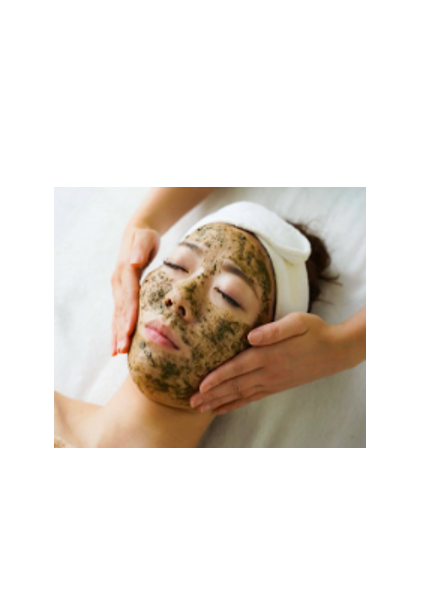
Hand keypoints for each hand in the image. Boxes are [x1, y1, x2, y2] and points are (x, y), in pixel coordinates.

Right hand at [111, 226, 159, 354]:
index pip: (128, 297)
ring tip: (118, 353)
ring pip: (117, 315)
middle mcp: (118, 283)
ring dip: (117, 334)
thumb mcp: (145, 238)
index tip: (128, 331)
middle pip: (121, 310)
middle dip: (121, 331)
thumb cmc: (145, 236)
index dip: (128, 314)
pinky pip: (118, 314)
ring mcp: (118, 289)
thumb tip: (134, 262)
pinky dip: (116, 329)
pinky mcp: (121, 293)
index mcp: (124, 272)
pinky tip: (117, 345)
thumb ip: (140, 249)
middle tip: (123, 350)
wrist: (136, 232)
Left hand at [190, 312, 351, 414]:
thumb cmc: (314, 331)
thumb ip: (274, 329)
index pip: (238, 368)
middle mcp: (269, 372)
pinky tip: (223, 408)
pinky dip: (235, 404)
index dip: (218, 377)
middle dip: (211, 395)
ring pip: (241, 395)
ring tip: (200, 409)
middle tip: (191, 403)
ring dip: (219, 402)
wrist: (335, 351)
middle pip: (235, 386)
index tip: (200, 385)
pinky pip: (252, 398)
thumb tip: (251, 336)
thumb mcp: (298, 322)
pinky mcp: (277, 386)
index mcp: (270, 355)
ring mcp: (273, 382)